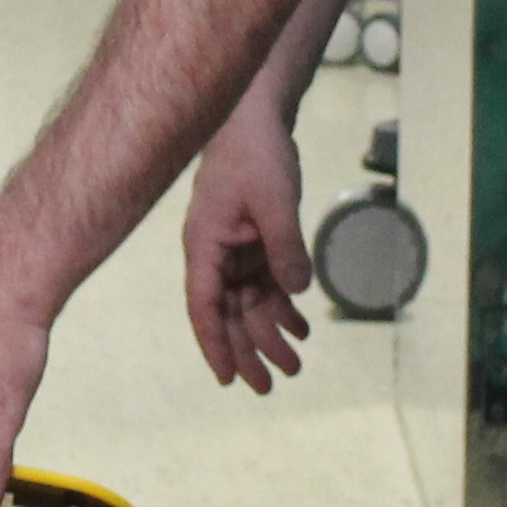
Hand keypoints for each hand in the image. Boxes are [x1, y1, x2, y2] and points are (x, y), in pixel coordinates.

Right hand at [179, 122, 315, 391]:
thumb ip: (285, 247)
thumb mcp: (275, 202)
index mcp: (205, 246)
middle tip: (269, 387)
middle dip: (248, 350)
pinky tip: (302, 327)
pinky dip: (283, 305)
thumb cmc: (255, 155)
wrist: (256, 119)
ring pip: (249, 303)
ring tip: (295, 365)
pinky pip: (267, 283)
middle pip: (229, 314)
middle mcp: (215, 254)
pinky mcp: (254, 241)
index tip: (228, 378)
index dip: (215, 344)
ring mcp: (235, 249)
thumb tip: (297, 292)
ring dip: (271, 333)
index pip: (205, 306)